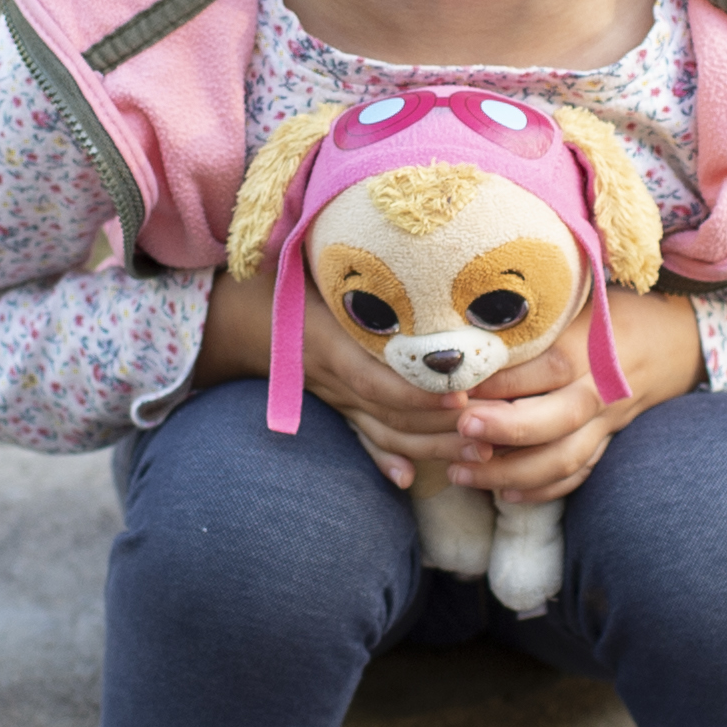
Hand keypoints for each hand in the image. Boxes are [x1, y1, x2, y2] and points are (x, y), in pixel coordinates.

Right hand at [194, 268, 466, 488]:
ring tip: (477, 452)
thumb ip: (356, 264)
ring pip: (382, 433)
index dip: (416, 394)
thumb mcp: (312, 266)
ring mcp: (333, 397)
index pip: (375, 381)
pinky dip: (382, 460)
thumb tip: (417, 246)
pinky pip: (359, 438)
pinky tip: (406, 481)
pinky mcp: (334, 405)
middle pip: (390, 417)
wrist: (234, 312)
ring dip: (429, 448)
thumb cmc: (281, 277)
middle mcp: (331, 378)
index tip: (460, 394)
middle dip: (440, 430)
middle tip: (492, 431)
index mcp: (327, 343)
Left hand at [447, 287, 701, 505]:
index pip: (543, 366)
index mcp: (589, 346)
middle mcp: (599, 388)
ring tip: (459, 473)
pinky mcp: (608, 441)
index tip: (452, 386)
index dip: (498, 380)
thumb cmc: (612, 311)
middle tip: (460, 430)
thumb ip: (531, 312)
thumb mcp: (578, 297)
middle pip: (557, 418)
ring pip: (563, 458)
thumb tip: (463, 318)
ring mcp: (606, 421)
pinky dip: (542, 489)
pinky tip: (504, 492)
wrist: (675, 338)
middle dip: (505, 428)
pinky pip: (578, 474)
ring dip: (510, 473)